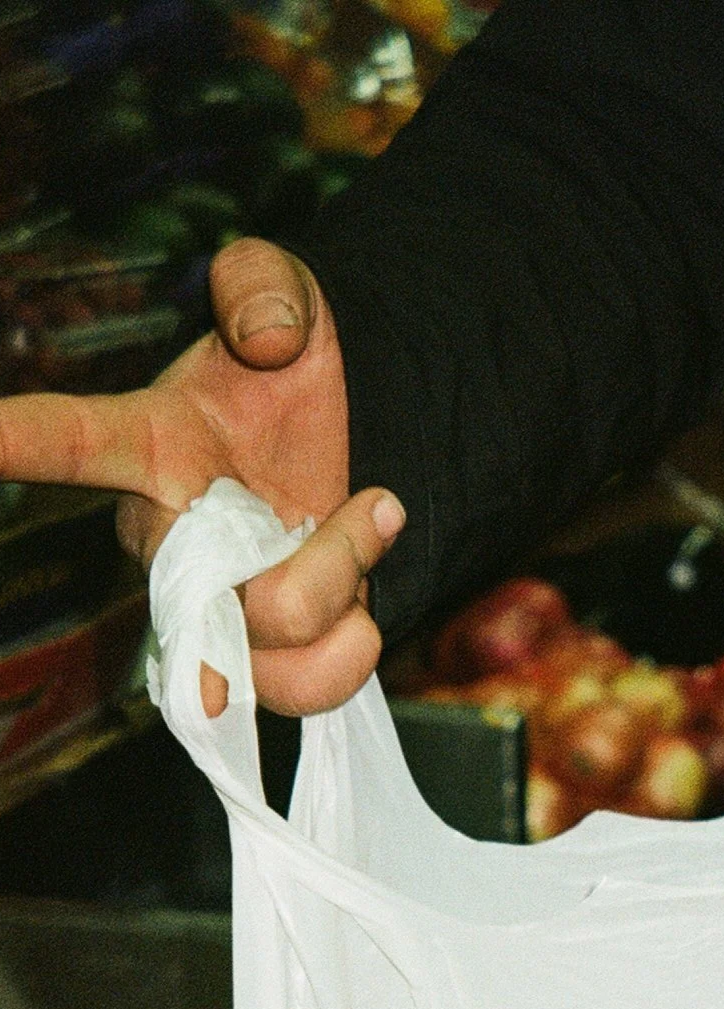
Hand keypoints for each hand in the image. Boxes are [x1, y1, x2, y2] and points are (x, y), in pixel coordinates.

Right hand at [0, 238, 401, 713]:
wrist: (355, 447)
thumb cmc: (292, 376)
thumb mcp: (286, 296)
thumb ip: (264, 284)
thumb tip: (267, 336)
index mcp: (150, 445)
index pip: (73, 442)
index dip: (21, 441)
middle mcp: (168, 541)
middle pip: (213, 591)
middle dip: (323, 557)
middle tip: (376, 502)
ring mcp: (213, 611)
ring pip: (273, 638)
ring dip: (350, 587)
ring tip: (371, 530)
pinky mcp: (260, 663)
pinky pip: (301, 695)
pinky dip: (352, 657)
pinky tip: (364, 612)